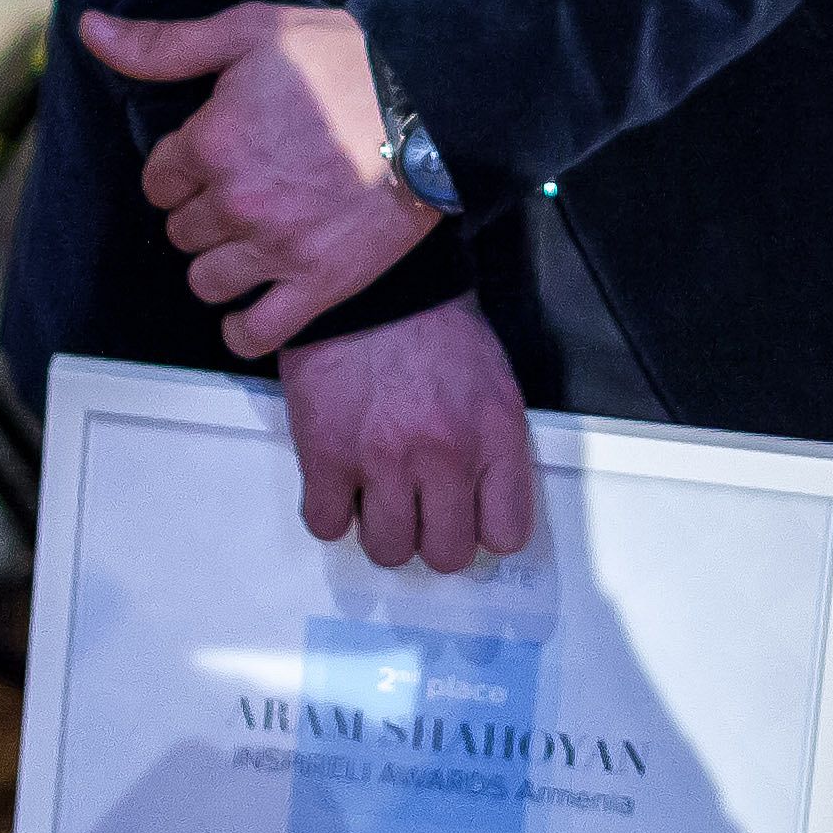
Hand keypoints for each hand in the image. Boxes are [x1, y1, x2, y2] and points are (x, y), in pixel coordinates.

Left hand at [74, 0, 439, 356]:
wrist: (433, 100)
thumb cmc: (344, 58)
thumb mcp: (249, 32)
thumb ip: (164, 44)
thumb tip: (91, 30)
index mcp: (211, 141)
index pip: (159, 180)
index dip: (181, 168)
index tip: (212, 158)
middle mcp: (235, 201)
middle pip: (182, 232)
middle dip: (202, 213)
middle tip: (241, 193)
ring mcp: (276, 248)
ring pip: (208, 282)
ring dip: (220, 265)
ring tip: (251, 242)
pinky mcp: (319, 283)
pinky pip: (256, 333)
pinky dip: (245, 327)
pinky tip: (254, 306)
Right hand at [277, 296, 540, 572]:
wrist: (371, 278)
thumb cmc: (432, 325)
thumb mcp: (491, 384)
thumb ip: (492, 448)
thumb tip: (483, 503)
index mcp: (494, 435)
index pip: (505, 534)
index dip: (481, 530)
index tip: (465, 517)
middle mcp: (445, 454)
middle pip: (445, 554)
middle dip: (431, 535)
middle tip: (417, 506)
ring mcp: (383, 459)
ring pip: (388, 550)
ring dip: (381, 527)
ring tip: (377, 491)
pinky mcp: (327, 454)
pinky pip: (327, 524)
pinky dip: (331, 510)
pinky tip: (340, 481)